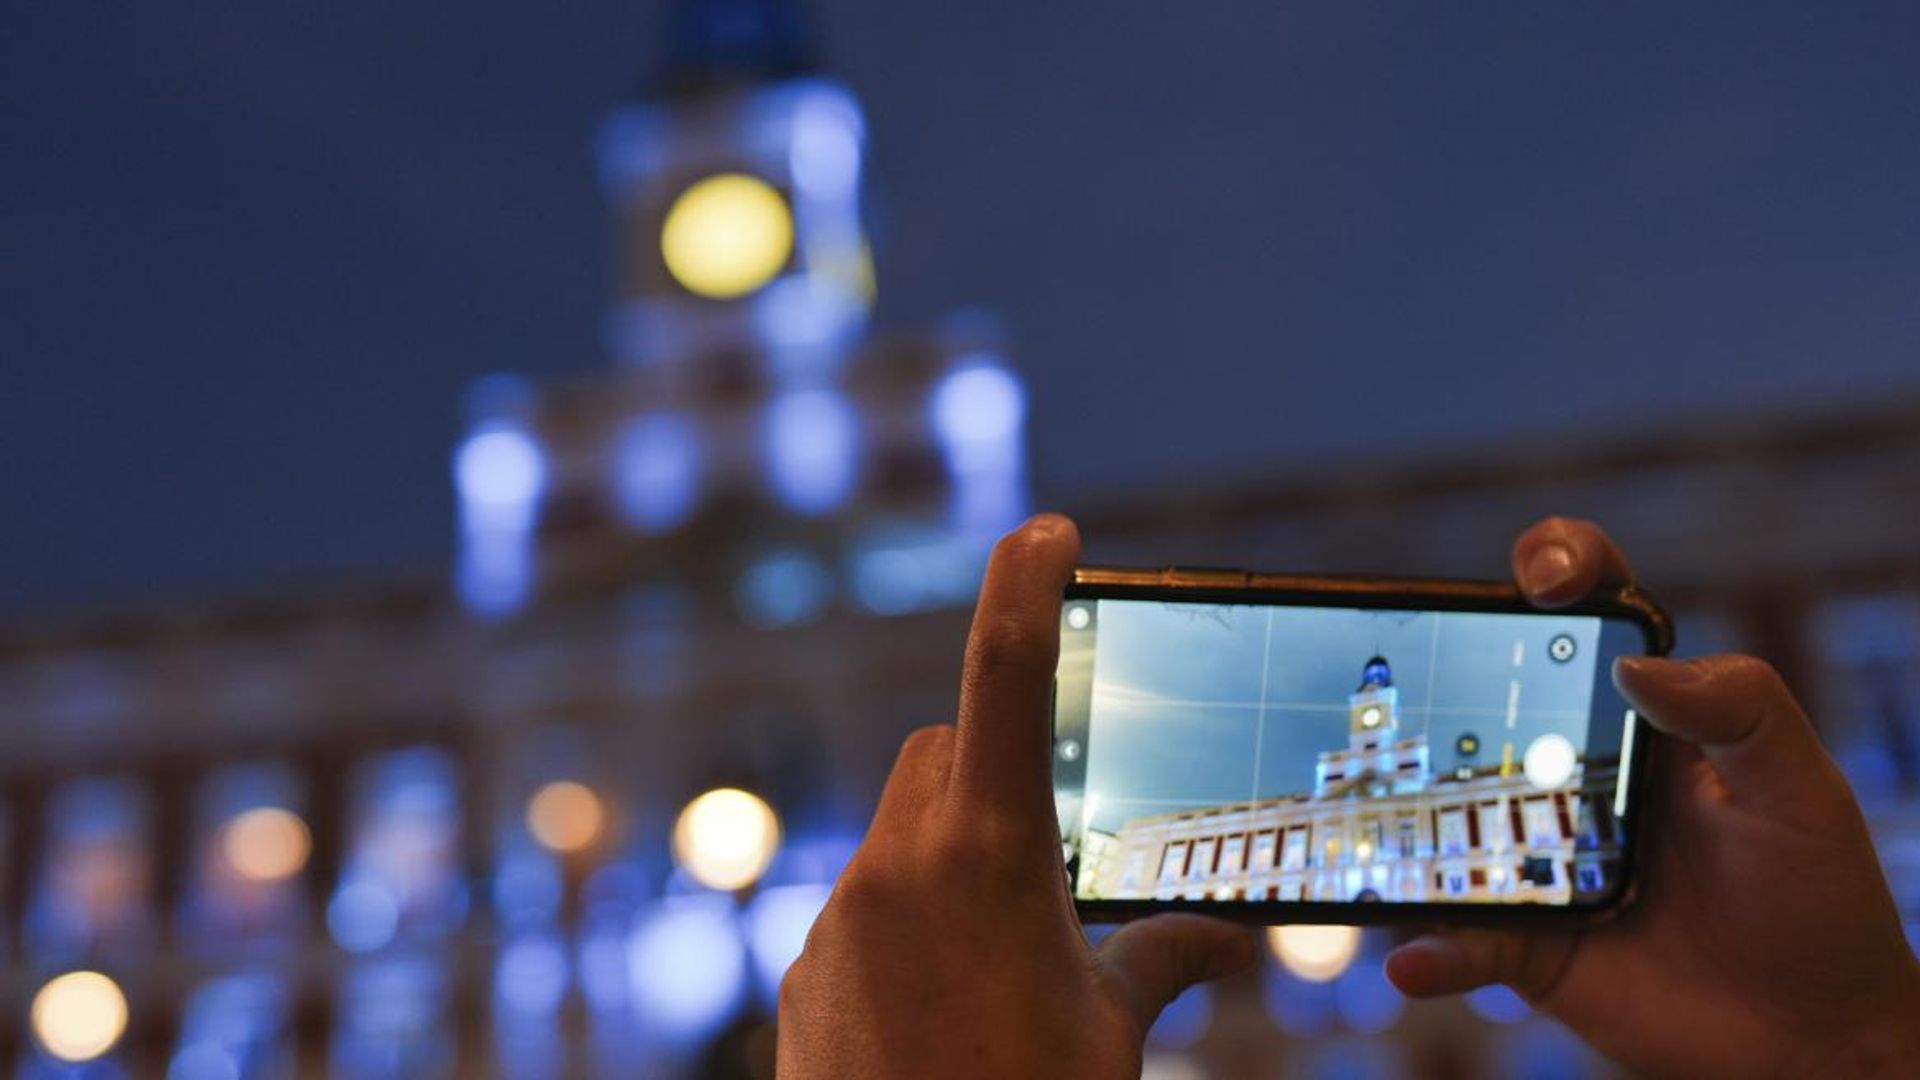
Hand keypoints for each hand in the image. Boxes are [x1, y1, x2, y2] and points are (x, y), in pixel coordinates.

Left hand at [778, 515, 1256, 1078]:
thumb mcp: (1109, 1034)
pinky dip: (907, 926)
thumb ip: (1162, 960)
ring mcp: (836, 921)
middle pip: (940, 753)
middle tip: (1050, 838)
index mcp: (986, 857)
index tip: (1048, 531)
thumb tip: (1226, 938)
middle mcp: (895, 868)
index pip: (1004, 674)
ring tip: (1005, 958)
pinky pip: (862, 911)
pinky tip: (946, 1010)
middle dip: (992, 767)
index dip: (1026, 584)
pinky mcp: (804, 977)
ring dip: (950, 859)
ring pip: (898, 837)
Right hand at [1386, 517, 1919, 1077]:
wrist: (1811, 1041)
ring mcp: (1539, 855)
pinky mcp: (1525, 940)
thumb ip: (1743, 711)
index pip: (1592, 615)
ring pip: (1445, 816)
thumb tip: (1640, 665)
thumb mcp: (1802, 792)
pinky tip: (1417, 954)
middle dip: (1434, 665)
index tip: (1548, 579)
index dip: (1560, 566)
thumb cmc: (1819, 904)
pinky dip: (1433, 948)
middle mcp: (1576, 773)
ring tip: (1373, 816)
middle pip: (1485, 695)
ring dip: (1402, 814)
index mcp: (1645, 718)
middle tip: (1410, 670)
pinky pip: (1461, 938)